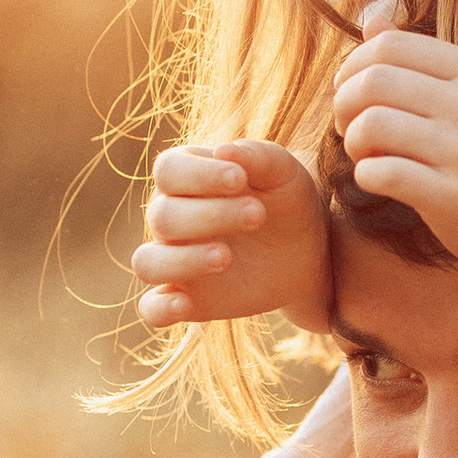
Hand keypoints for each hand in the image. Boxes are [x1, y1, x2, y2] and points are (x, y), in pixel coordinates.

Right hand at [136, 141, 329, 326]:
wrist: (309, 251)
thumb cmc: (288, 201)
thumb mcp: (284, 173)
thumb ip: (258, 157)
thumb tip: (224, 149)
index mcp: (186, 177)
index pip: (169, 170)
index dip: (199, 175)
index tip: (239, 179)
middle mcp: (170, 217)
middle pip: (163, 216)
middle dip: (209, 215)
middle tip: (257, 214)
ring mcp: (174, 259)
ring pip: (148, 262)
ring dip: (183, 260)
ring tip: (226, 257)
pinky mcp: (186, 297)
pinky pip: (152, 308)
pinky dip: (160, 309)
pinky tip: (184, 306)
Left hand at [332, 28, 457, 272]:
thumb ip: (416, 58)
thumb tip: (370, 19)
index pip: (389, 45)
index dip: (353, 66)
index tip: (352, 92)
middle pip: (373, 81)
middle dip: (344, 104)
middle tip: (349, 127)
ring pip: (372, 125)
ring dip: (353, 142)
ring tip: (365, 154)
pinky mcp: (454, 196)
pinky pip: (384, 173)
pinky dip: (365, 175)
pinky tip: (376, 179)